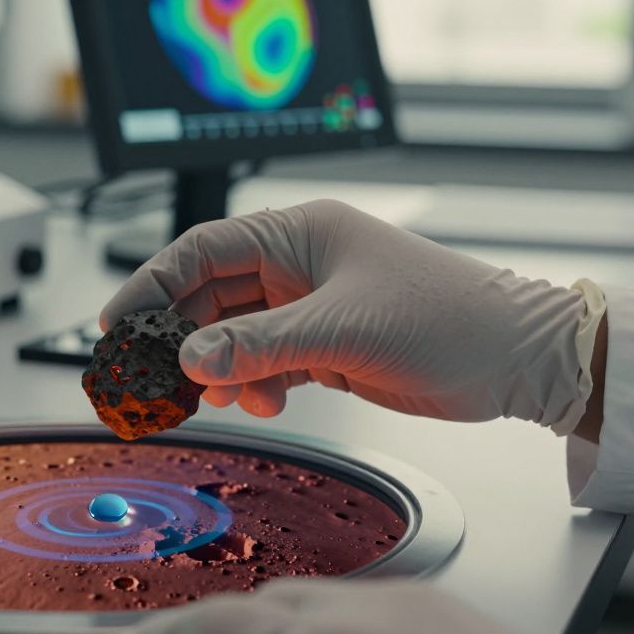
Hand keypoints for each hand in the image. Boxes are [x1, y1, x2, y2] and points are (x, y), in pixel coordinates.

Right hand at [100, 201, 590, 428]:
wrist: (515, 360)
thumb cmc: (450, 319)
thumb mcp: (343, 330)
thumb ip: (259, 345)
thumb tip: (189, 358)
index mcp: (299, 234)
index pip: (201, 250)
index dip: (151, 284)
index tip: (117, 324)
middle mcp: (298, 265)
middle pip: (209, 295)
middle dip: (177, 335)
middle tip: (147, 376)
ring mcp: (309, 306)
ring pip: (232, 334)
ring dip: (214, 366)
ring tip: (205, 396)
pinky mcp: (324, 345)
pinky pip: (263, 361)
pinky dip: (250, 383)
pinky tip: (256, 400)